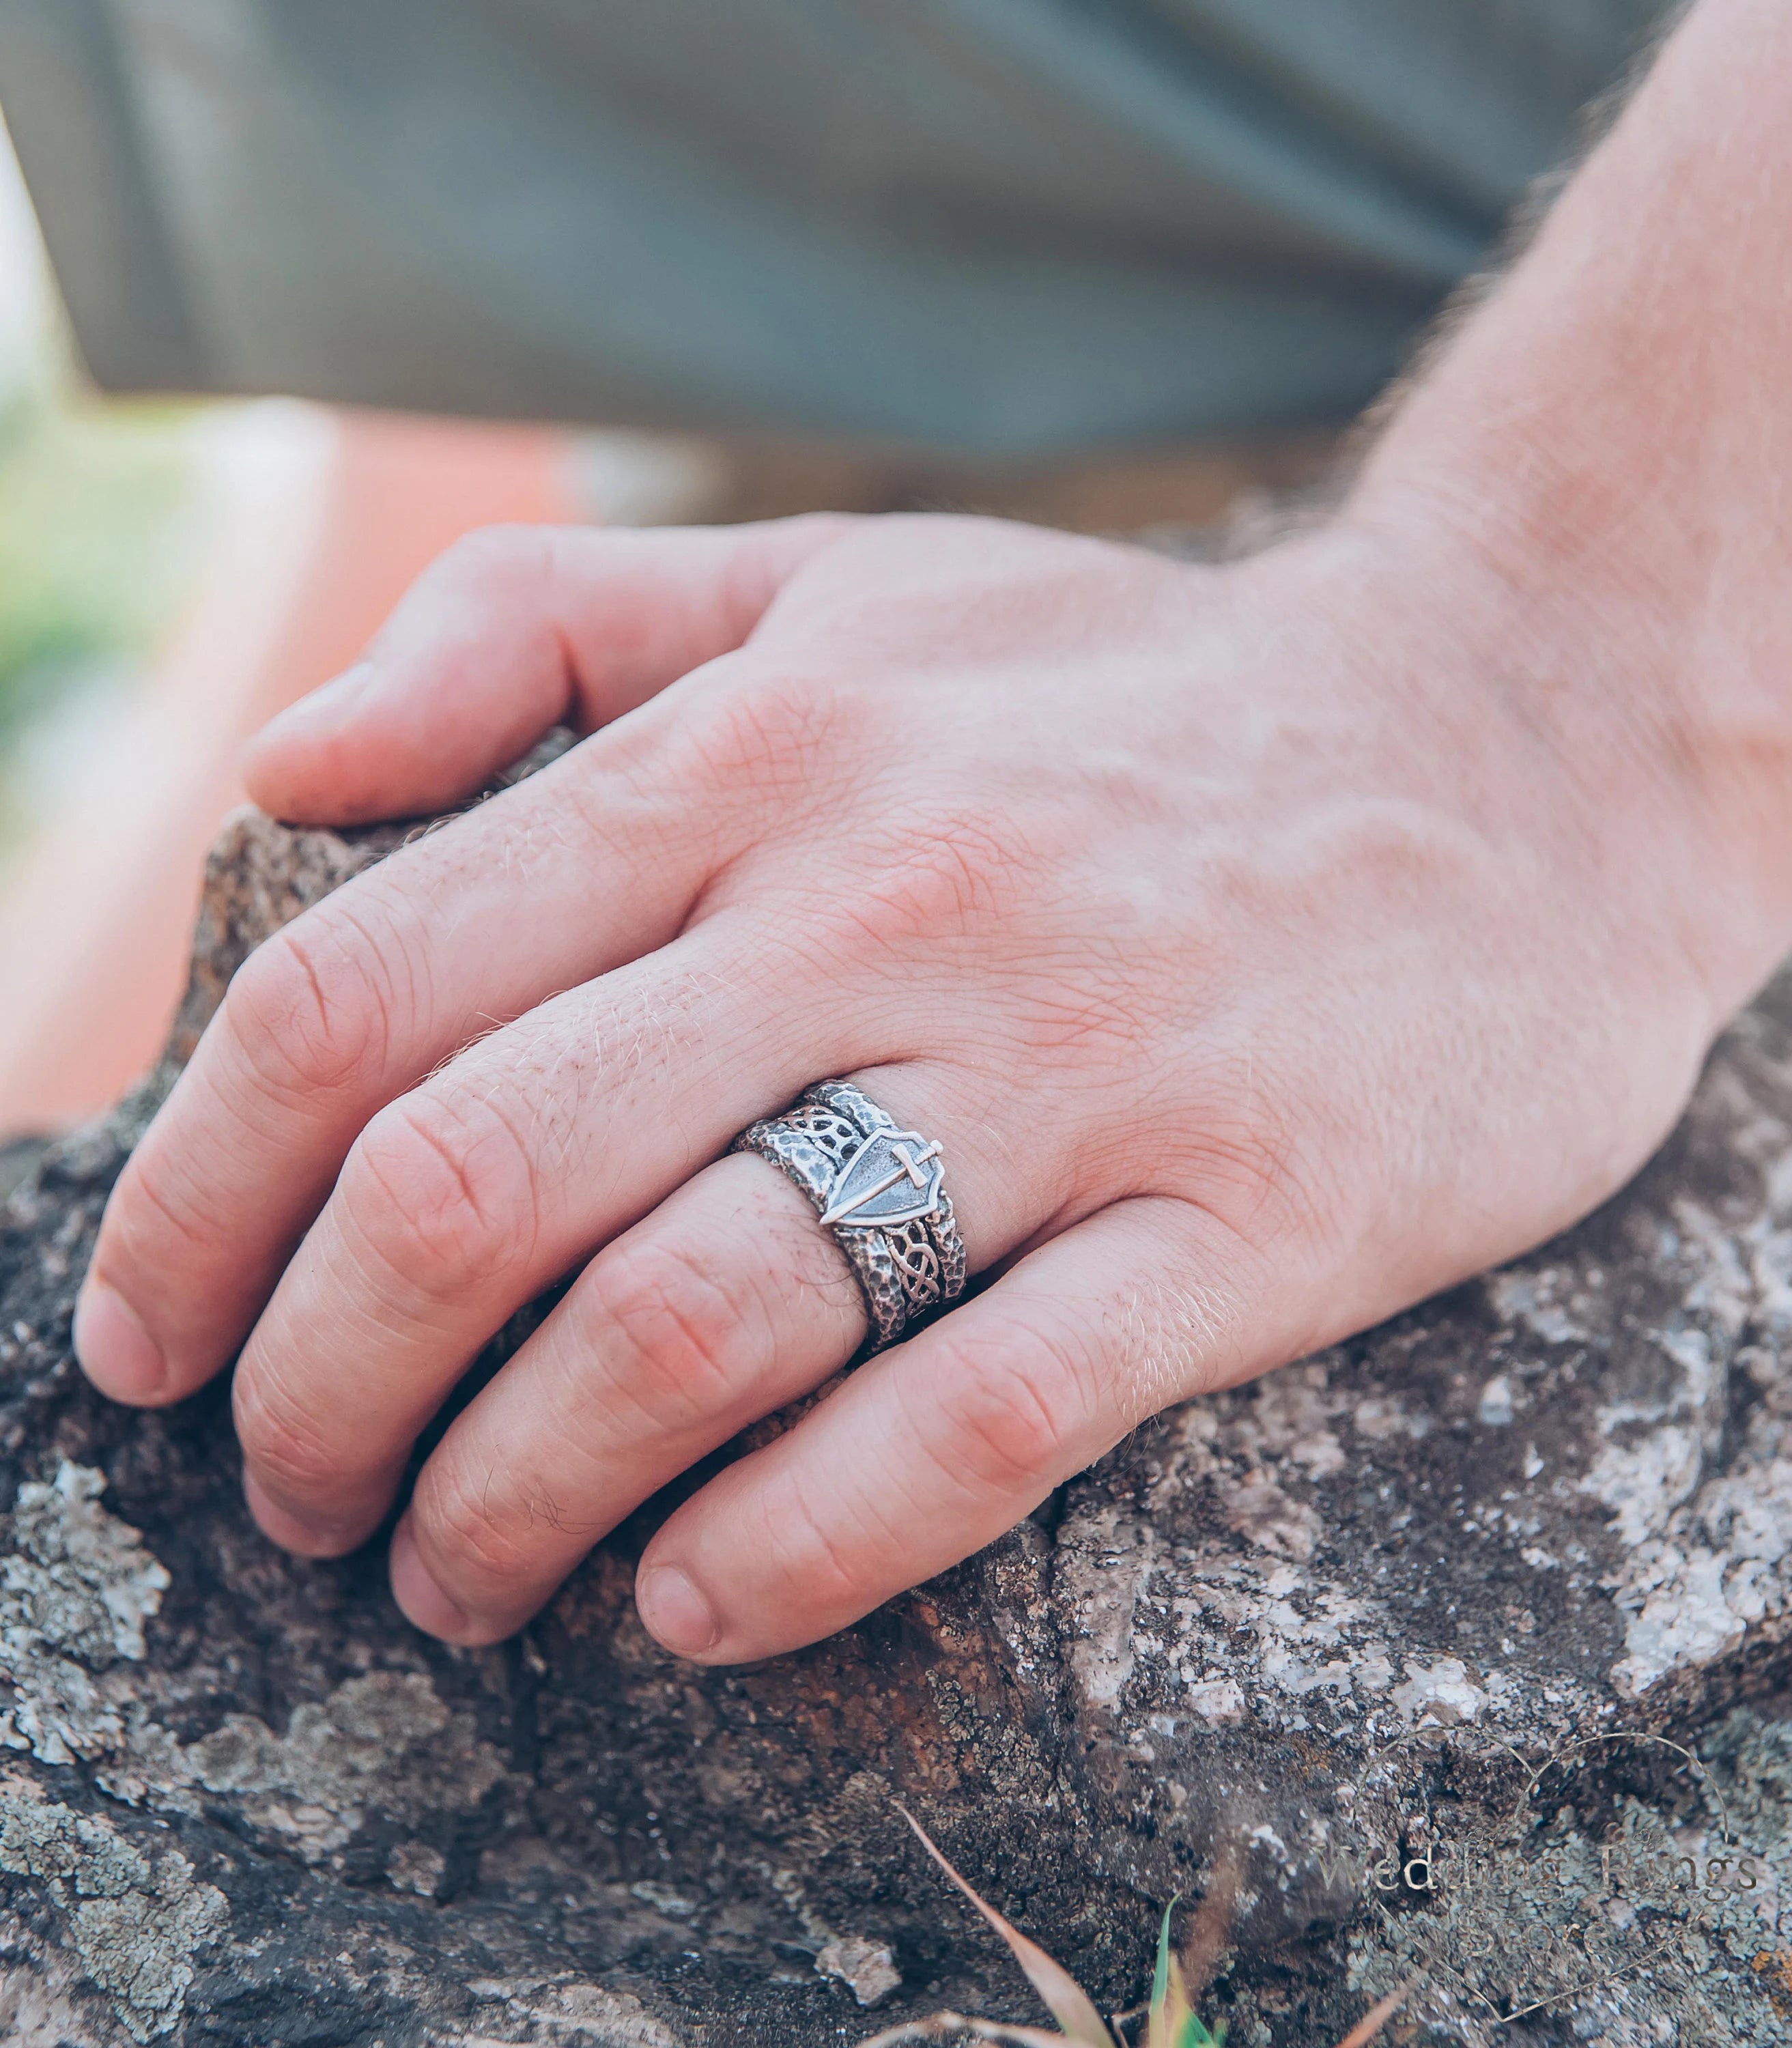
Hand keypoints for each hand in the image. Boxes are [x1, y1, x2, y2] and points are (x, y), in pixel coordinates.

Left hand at [70, 507, 1734, 1660]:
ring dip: (508, 1501)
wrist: (1518, 735)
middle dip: (318, 1389)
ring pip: (689, 1331)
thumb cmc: (1134, 685)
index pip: (363, 999)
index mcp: (753, 757)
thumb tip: (291, 761)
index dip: (194, 1197)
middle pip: (474, 1187)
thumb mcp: (837, 583)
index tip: (148, 1338)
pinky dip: (782, 1555)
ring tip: (454, 1578)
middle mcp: (882, 905)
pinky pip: (967, 1431)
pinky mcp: (1240, 1227)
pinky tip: (687, 1608)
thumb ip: (545, 630)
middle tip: (292, 1492)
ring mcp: (1066, 1073)